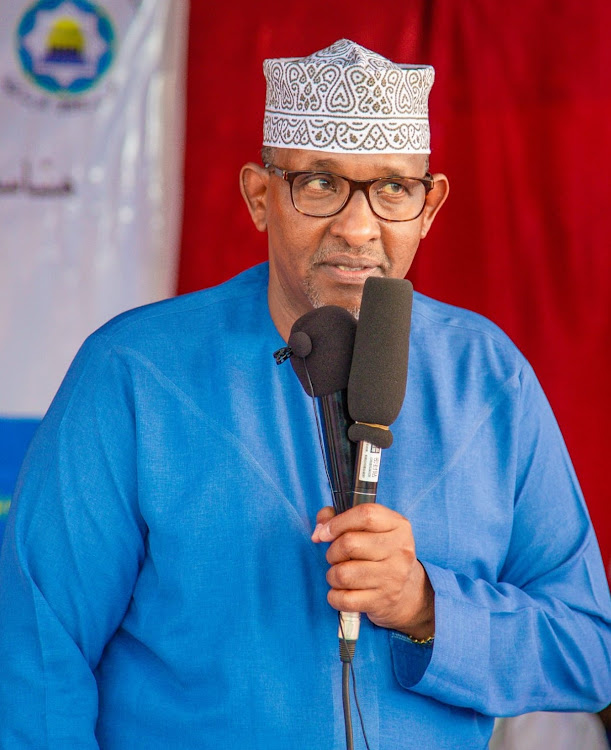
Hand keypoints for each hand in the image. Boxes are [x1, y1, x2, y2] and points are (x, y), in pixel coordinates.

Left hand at [311, 504, 434, 637]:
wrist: (407, 590)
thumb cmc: (379, 552)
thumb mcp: (368, 528)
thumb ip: (338, 518)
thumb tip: (318, 532)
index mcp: (398, 525)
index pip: (365, 515)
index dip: (338, 523)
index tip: (324, 533)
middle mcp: (400, 550)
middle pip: (350, 544)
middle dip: (332, 552)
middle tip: (336, 557)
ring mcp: (393, 577)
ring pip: (343, 574)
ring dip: (332, 575)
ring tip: (339, 574)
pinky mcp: (383, 601)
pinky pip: (345, 599)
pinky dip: (334, 596)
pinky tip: (341, 591)